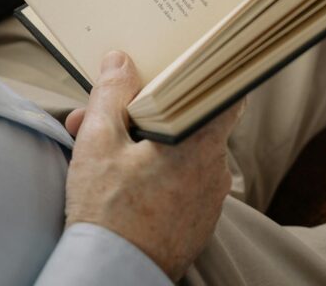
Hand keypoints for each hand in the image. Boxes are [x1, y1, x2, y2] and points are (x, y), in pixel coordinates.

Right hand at [64, 50, 242, 280]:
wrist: (113, 276)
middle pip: (188, 124)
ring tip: (102, 151)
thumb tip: (120, 61)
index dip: (204, 76)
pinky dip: (156, 175)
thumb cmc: (109, 212)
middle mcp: (214, 171)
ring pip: (181, 155)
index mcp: (201, 143)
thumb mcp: (99, 141)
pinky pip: (181, 185)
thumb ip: (112, 95)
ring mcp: (208, 200)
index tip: (180, 69)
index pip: (226, 93)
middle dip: (144, 113)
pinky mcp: (197, 223)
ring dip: (146, 145)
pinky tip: (121, 180)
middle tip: (101, 116)